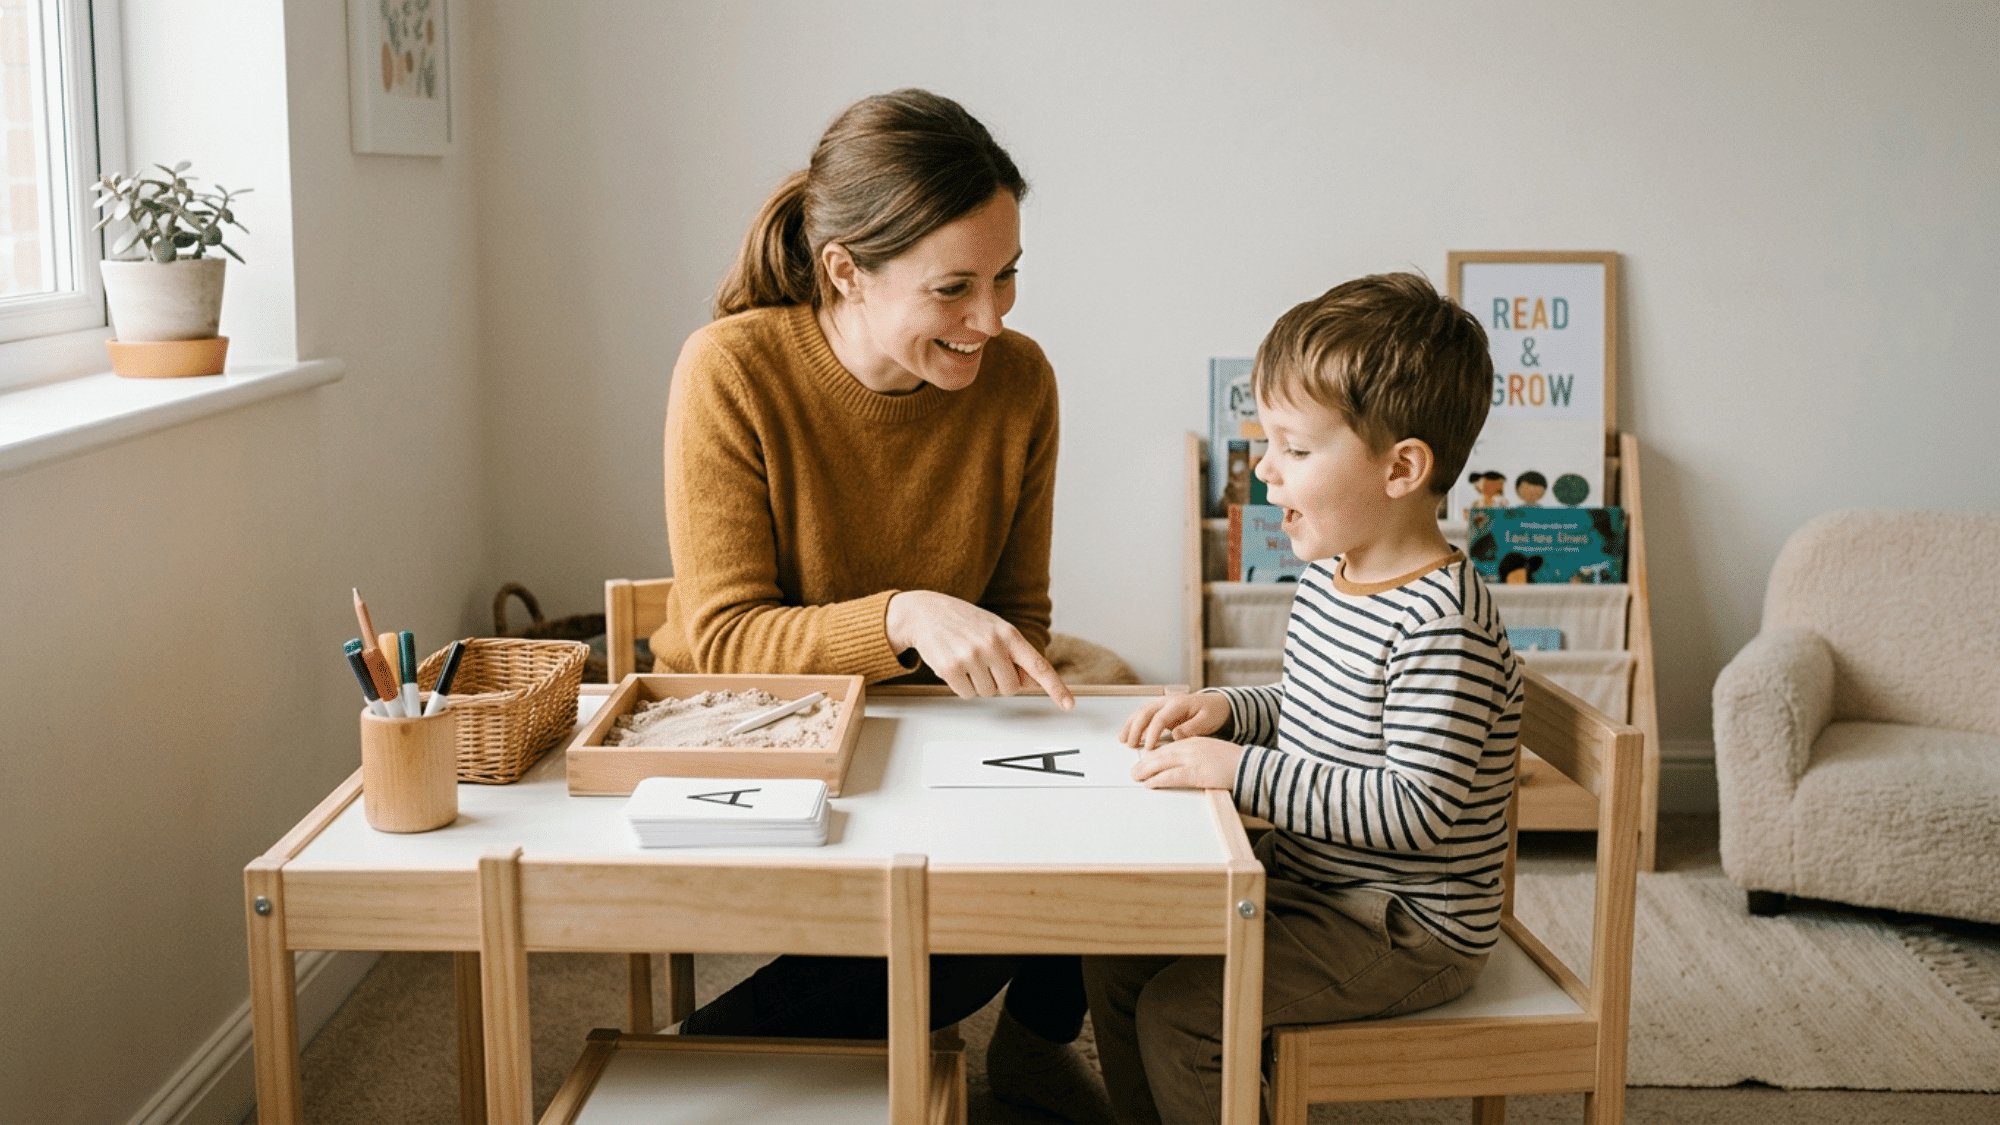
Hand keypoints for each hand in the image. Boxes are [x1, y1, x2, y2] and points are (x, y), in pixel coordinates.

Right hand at [885, 590, 1073, 709]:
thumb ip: (1016, 656)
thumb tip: (1034, 683)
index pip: (1039, 666)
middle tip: (984, 664)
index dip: (1056, 688)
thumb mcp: (995, 631)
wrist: (924, 612)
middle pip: (1010, 689)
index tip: (1069, 705)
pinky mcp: (951, 668)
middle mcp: (993, 644)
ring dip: (977, 683)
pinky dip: (961, 686)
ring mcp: (971, 656)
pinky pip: (966, 694)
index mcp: (1009, 634)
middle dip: (998, 682)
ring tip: (966, 660)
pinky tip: (954, 665)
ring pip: (987, 693)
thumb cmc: (964, 622)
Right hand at [1120, 692, 1230, 749]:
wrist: (1216, 704)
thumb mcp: (1207, 720)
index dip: (1152, 733)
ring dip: (1130, 725)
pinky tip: (1128, 734)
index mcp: (1179, 704)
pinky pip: (1143, 715)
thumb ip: (1191, 728)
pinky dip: (1134, 724)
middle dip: (1136, 729)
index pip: (1160, 718)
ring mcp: (1162, 704)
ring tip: (1123, 740)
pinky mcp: (1161, 710)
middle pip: (1145, 712)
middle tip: (1131, 745)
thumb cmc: (1212, 712)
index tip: (1148, 749)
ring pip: (1141, 712)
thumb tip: (1175, 736)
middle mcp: (1167, 701)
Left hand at [1130, 736, 1244, 789]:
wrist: (1250, 767)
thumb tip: (1186, 768)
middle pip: (1160, 753)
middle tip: (1134, 770)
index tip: (1145, 761)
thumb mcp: (1213, 754)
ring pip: (1161, 763)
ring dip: (1145, 771)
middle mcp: (1191, 747)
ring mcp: (1192, 759)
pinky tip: (1149, 784)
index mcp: (1195, 741)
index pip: (1168, 747)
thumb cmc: (1235, 763)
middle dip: (1145, 762)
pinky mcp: (1195, 772)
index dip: (1154, 755)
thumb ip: (1198, 757)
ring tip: (1135, 777)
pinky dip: (1157, 780)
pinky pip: (1170, 776)